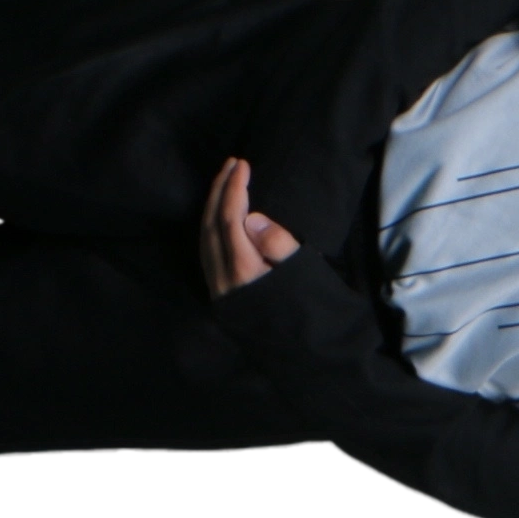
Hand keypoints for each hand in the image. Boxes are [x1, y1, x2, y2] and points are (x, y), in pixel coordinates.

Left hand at [200, 156, 301, 296]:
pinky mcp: (221, 294)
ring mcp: (219, 288)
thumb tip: (252, 217)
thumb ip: (279, 244)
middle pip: (211, 226)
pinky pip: (207, 251)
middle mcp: (224, 280)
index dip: (234, 189)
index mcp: (244, 271)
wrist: (310, 353)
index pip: (230, 219)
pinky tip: (219, 215)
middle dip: (219, 191)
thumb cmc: (314, 309)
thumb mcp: (305, 273)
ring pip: (204, 238)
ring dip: (211, 206)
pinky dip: (210, 226)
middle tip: (232, 164)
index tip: (243, 165)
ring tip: (225, 182)